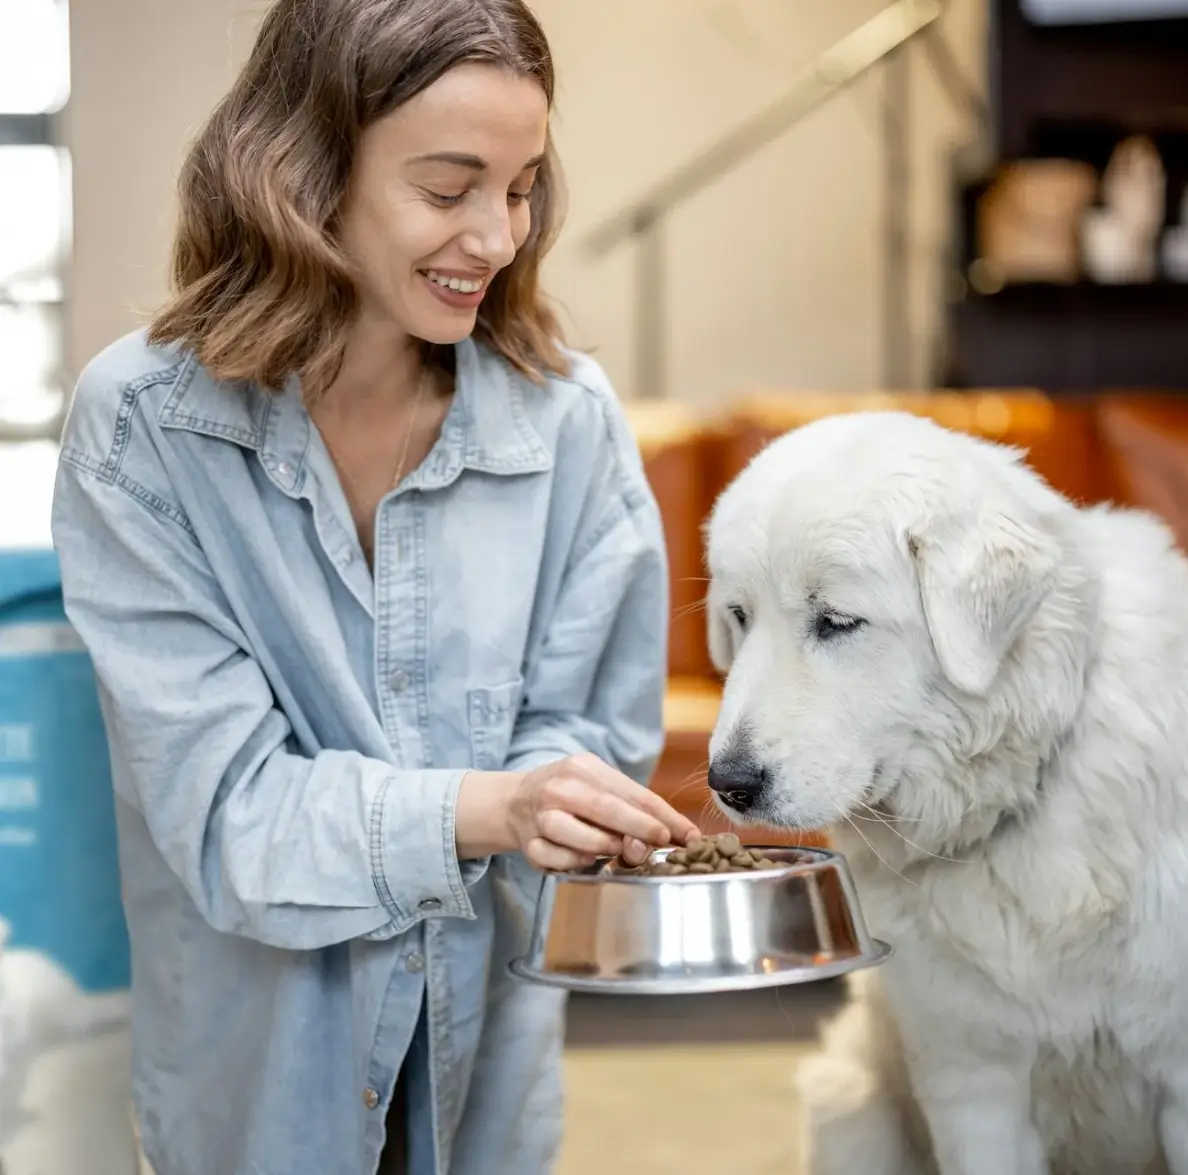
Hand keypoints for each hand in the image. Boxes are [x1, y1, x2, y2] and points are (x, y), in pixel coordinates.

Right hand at [455, 753, 699, 870]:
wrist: (515, 801)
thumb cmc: (570, 793)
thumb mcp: (597, 783)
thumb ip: (630, 803)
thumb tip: (672, 831)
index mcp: (582, 768)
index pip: (631, 792)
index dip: (662, 816)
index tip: (685, 834)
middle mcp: (559, 789)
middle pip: (608, 811)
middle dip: (641, 830)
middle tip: (660, 843)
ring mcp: (541, 818)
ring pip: (583, 841)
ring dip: (609, 849)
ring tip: (619, 850)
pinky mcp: (530, 846)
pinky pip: (561, 862)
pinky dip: (579, 864)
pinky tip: (586, 859)